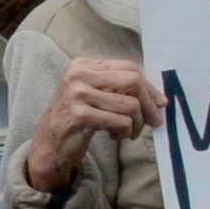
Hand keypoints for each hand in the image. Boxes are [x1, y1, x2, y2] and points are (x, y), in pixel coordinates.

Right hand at [20, 59, 150, 195]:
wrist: (49, 144)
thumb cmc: (76, 119)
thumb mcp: (94, 95)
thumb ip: (121, 90)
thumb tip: (160, 100)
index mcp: (83, 65)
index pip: (128, 67)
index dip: (149, 86)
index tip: (159, 103)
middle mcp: (78, 75)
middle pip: (132, 82)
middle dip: (149, 105)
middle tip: (154, 122)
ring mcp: (77, 94)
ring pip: (130, 105)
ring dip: (136, 124)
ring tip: (127, 132)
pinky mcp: (80, 115)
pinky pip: (121, 122)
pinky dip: (125, 132)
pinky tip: (114, 136)